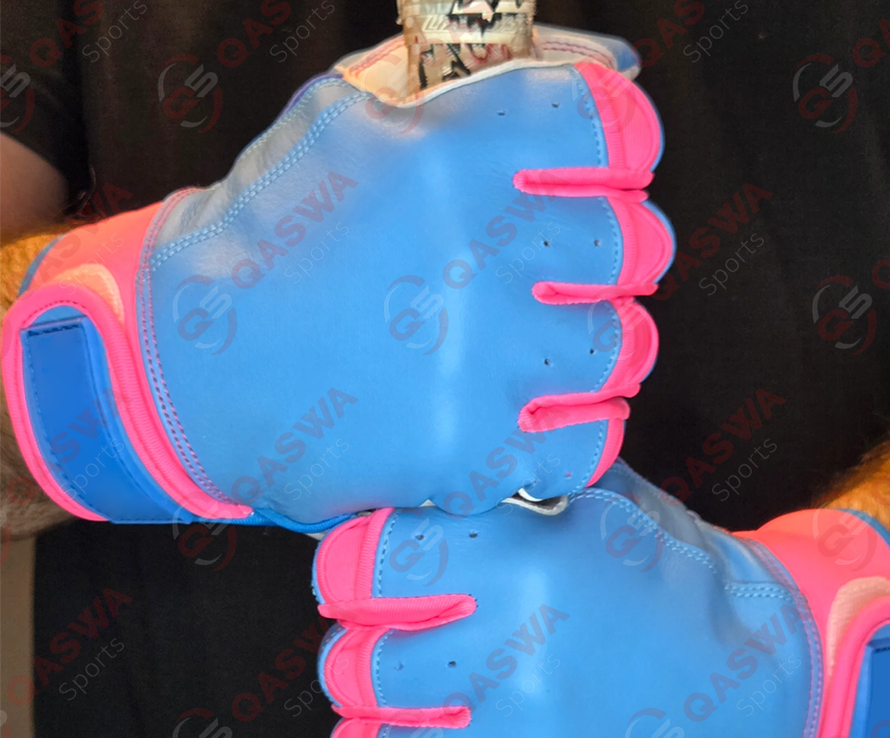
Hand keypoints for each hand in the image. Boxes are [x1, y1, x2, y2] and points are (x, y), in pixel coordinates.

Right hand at [1, 26, 671, 531]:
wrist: (190, 371)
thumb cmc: (270, 241)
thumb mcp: (342, 122)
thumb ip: (472, 89)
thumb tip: (609, 68)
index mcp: (449, 153)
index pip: (615, 127)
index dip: (624, 150)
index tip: (605, 174)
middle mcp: (475, 255)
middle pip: (637, 245)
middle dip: (614, 256)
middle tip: (568, 274)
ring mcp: (475, 363)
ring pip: (625, 348)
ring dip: (600, 346)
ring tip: (547, 349)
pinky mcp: (467, 455)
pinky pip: (590, 442)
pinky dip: (578, 430)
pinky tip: (536, 415)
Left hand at [313, 460, 889, 737]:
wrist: (766, 700)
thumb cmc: (671, 593)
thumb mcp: (603, 506)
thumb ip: (511, 484)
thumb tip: (417, 475)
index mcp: (527, 565)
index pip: (358, 567)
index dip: (352, 575)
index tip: (367, 588)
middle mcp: (518, 662)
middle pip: (353, 667)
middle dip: (364, 659)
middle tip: (400, 661)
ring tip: (412, 726)